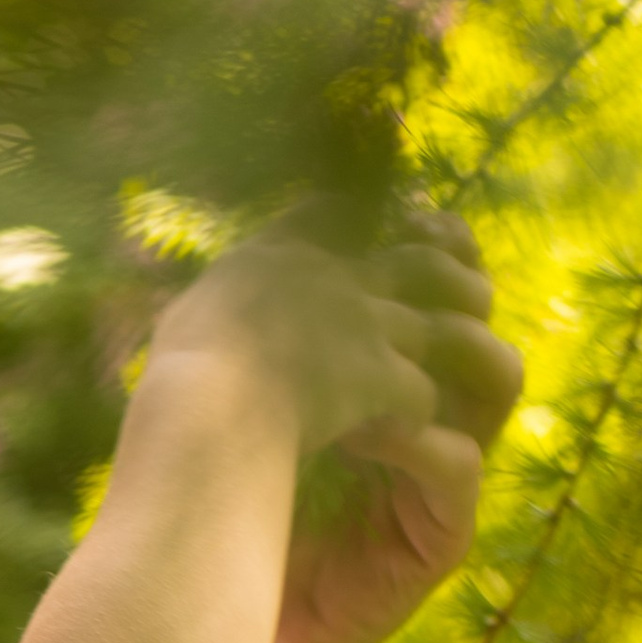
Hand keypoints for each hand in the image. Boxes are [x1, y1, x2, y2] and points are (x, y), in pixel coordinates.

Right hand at [149, 235, 439, 460]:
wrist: (209, 405)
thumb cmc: (184, 364)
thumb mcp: (190, 315)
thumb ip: (212, 304)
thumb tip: (192, 311)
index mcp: (280, 255)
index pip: (333, 211)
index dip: (359, 219)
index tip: (371, 231)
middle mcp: (333, 279)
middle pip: (419, 261)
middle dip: (446, 278)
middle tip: (457, 300)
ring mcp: (363, 324)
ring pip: (433, 328)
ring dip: (441, 355)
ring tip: (442, 377)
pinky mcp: (380, 375)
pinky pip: (421, 392)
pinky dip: (416, 414)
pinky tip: (407, 430)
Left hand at [271, 214, 521, 642]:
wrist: (242, 602)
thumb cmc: (245, 489)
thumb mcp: (262, 387)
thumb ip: (289, 315)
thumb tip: (294, 215)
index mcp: (397, 363)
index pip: (444, 278)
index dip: (434, 238)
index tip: (392, 209)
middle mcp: (435, 405)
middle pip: (480, 311)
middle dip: (447, 275)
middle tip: (397, 256)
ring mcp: (445, 466)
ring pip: (499, 376)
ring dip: (446, 344)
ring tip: (383, 338)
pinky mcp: (441, 529)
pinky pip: (460, 461)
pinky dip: (414, 434)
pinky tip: (356, 426)